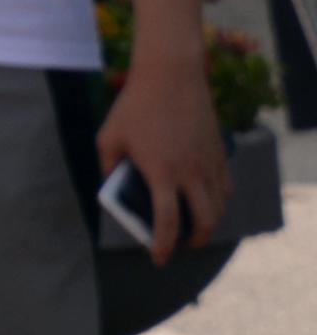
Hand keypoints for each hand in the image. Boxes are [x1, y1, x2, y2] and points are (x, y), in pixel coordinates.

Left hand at [96, 51, 228, 263]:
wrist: (171, 76)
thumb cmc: (134, 105)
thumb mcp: (109, 137)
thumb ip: (108, 167)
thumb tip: (111, 190)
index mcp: (162, 172)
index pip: (168, 222)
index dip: (164, 246)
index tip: (159, 258)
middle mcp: (191, 172)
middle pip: (205, 221)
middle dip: (195, 240)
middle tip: (183, 246)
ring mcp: (209, 163)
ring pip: (219, 206)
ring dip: (209, 222)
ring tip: (195, 226)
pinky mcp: (220, 152)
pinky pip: (225, 186)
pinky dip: (219, 200)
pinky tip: (208, 201)